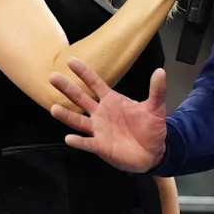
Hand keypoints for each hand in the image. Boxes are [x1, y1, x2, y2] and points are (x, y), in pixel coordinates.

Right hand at [50, 58, 166, 172]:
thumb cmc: (151, 128)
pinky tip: (69, 138)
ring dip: (66, 115)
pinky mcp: (101, 147)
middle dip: (66, 88)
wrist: (154, 152)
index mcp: (112, 100)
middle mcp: (101, 113)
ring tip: (53, 108)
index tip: (70, 61)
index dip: (83, 72)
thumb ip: (157, 90)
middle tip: (52, 77)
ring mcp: (99, 130)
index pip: (95, 83)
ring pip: (78, 121)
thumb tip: (161, 71)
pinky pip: (87, 143)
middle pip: (80, 99)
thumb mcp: (156, 107)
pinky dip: (78, 141)